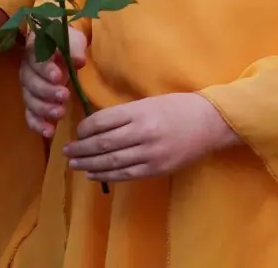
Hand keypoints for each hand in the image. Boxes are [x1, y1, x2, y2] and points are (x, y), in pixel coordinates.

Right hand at [21, 25, 87, 138]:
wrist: (60, 49)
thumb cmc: (66, 43)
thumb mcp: (74, 40)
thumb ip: (74, 49)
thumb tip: (79, 61)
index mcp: (35, 51)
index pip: (36, 60)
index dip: (46, 69)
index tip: (58, 76)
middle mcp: (27, 70)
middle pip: (31, 83)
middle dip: (47, 91)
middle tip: (64, 96)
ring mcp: (28, 88)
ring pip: (30, 100)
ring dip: (44, 109)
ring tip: (60, 113)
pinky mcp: (32, 103)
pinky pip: (30, 115)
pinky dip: (37, 124)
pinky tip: (49, 132)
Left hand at [63, 93, 236, 183]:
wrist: (211, 123)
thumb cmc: (179, 107)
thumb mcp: (150, 102)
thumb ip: (126, 114)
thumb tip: (96, 125)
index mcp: (140, 112)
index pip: (102, 121)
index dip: (84, 129)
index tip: (77, 132)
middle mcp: (143, 132)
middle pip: (102, 143)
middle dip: (81, 149)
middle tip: (66, 152)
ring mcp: (150, 153)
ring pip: (111, 162)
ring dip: (89, 165)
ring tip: (75, 165)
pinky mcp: (157, 168)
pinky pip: (126, 175)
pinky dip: (107, 175)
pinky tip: (95, 174)